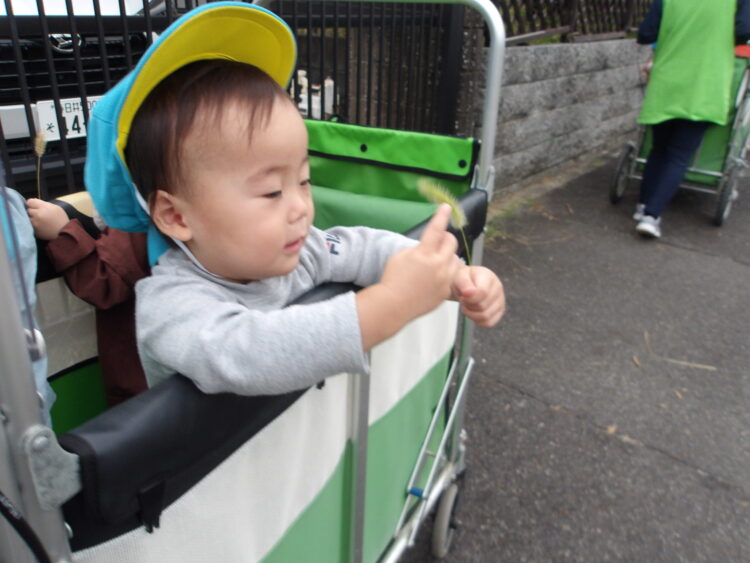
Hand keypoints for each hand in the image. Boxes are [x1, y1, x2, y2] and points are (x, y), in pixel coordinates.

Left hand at [26, 198, 69, 239]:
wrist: (64, 233)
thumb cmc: (61, 219)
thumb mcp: (55, 207)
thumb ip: (43, 204)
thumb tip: (33, 200)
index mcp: (44, 207)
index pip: (29, 202)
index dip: (32, 204)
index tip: (35, 207)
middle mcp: (38, 215)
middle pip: (28, 210)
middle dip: (32, 212)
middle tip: (39, 215)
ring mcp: (35, 224)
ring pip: (28, 218)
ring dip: (32, 219)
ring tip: (39, 221)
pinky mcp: (34, 231)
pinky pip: (30, 226)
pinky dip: (33, 226)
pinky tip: (40, 226)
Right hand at [380, 204, 458, 319]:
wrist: (393, 304)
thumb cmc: (393, 279)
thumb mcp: (401, 256)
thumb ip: (418, 248)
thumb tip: (430, 245)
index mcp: (424, 253)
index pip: (436, 229)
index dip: (441, 216)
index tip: (446, 207)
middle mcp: (438, 265)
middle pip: (451, 242)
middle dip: (445, 238)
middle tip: (438, 241)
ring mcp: (444, 279)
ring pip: (454, 260)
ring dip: (446, 257)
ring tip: (434, 264)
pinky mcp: (446, 291)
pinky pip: (452, 277)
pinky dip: (445, 274)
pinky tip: (433, 279)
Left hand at [451, 265, 504, 327]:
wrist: (466, 283)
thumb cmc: (463, 279)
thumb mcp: (459, 277)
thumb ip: (464, 283)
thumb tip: (470, 293)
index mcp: (488, 277)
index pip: (482, 292)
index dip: (469, 298)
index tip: (462, 296)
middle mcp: (498, 288)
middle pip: (482, 306)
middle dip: (469, 306)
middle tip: (463, 300)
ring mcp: (500, 300)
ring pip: (486, 316)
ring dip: (472, 314)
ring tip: (467, 306)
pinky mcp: (499, 311)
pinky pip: (488, 323)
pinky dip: (477, 321)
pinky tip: (473, 313)